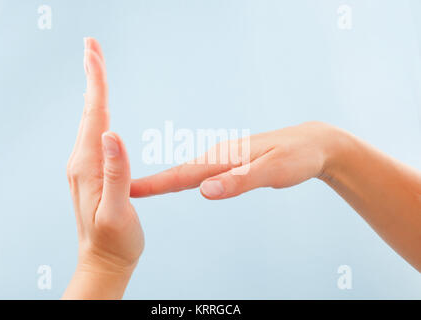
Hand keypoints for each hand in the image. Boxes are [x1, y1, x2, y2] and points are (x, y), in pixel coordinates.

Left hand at [63, 38, 143, 298]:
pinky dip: (99, 110)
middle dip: (93, 76)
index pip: (95, 116)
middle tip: (92, 47)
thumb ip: (115, 174)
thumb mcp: (116, 211)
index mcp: (88, 166)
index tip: (93, 53)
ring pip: (92, 119)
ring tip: (96, 66)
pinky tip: (101, 108)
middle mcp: (82, 162)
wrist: (104, 261)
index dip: (96, 83)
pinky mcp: (93, 171)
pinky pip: (95, 132)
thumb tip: (111, 135)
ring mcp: (86, 166)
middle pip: (90, 111)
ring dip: (95, 90)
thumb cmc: (114, 241)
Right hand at [130, 121, 420, 270]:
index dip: (154, 184)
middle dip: (152, 184)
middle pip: (179, 173)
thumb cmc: (296, 157)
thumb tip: (204, 191)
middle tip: (125, 193)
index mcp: (224, 158)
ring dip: (164, 182)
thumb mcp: (272, 171)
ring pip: (188, 173)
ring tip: (141, 190)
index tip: (129, 190)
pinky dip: (184, 179)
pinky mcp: (231, 164)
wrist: (313, 142)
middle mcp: (219, 157)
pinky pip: (202, 173)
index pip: (182, 174)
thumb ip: (239, 181)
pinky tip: (178, 184)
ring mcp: (224, 159)